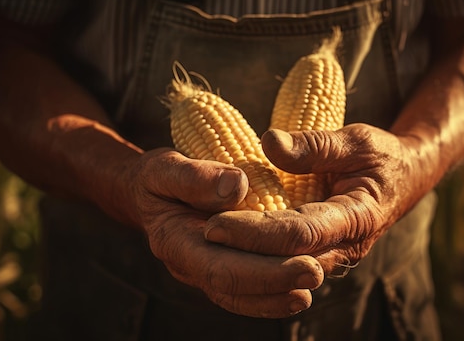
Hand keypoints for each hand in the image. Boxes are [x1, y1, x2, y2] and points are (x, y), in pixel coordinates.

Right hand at [124, 148, 323, 317]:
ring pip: (241, 296)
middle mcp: (189, 266)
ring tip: (312, 287)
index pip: (221, 266)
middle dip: (277, 282)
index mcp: (174, 241)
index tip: (304, 262)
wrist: (146, 193)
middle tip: (316, 273)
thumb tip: (236, 185)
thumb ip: (195, 176)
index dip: (263, 271)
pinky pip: (244, 292)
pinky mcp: (219, 268)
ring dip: (277, 295)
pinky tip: (298, 289)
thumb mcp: (165, 167)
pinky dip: (271, 294)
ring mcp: (204, 272)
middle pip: (235, 286)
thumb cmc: (157, 178)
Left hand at [204, 124, 430, 275]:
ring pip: (285, 270)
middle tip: (201, 236)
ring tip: (207, 246)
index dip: (256, 231)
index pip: (299, 233)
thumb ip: (316, 143)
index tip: (216, 222)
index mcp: (357, 217)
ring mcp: (334, 255)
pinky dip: (259, 260)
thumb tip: (270, 143)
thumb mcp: (357, 139)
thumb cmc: (382, 156)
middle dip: (243, 252)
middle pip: (286, 260)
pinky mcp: (323, 254)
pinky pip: (288, 264)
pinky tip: (229, 251)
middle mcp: (345, 246)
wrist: (406, 179)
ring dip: (247, 261)